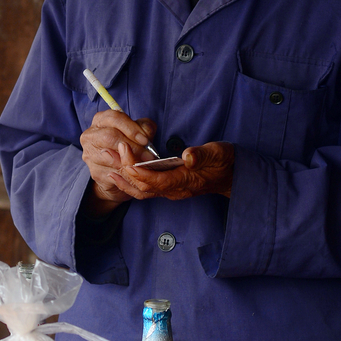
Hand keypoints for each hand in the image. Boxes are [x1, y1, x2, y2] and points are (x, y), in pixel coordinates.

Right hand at [80, 110, 156, 212]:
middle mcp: (91, 135)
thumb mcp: (138, 131)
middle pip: (109, 136)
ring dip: (131, 163)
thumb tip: (146, 136)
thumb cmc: (129, 144)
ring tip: (144, 165)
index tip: (145, 140)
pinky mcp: (94, 172)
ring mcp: (90, 154)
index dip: (131, 129)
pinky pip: (113, 174)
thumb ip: (144, 128)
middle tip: (148, 156)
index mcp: (101, 120)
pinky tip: (136, 175)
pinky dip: (127, 176)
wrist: (117, 168)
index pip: (114, 118)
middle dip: (132, 147)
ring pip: (111, 158)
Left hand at [107, 140, 234, 201]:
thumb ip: (202, 155)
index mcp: (184, 181)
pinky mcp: (169, 188)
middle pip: (142, 187)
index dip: (136, 168)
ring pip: (141, 192)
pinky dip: (130, 183)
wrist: (232, 176)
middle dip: (123, 171)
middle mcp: (175, 190)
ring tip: (107, 163)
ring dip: (123, 179)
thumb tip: (188, 156)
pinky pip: (145, 190)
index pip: (153, 180)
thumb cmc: (225, 162)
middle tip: (108, 152)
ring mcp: (171, 192)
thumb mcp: (218, 153)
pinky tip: (119, 173)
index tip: (124, 149)